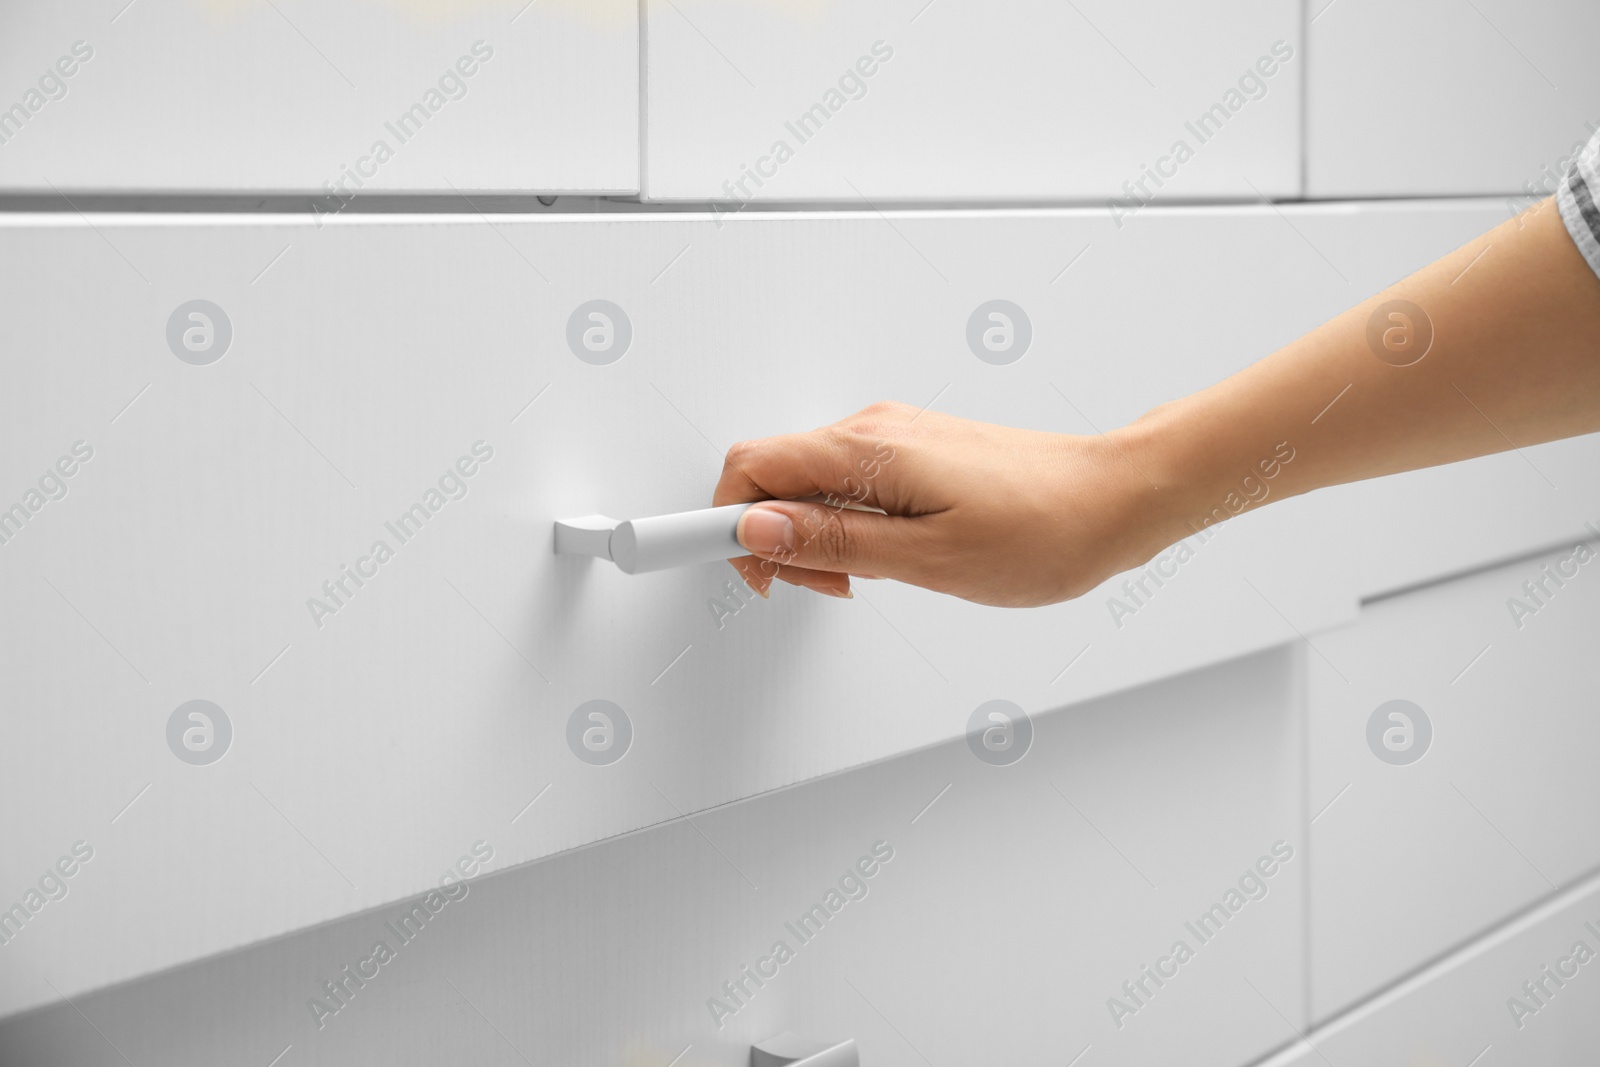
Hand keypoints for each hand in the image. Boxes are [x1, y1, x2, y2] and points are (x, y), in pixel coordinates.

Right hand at [712, 401, 1176, 606]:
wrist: (1118, 499)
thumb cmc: (1044, 528)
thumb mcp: (928, 559)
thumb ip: (833, 544)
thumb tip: (757, 532)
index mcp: (867, 450)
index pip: (750, 468)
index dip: (711, 517)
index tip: (684, 553)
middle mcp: (873, 430)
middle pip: (771, 475)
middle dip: (768, 539)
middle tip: (811, 589)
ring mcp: (894, 437)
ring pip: (808, 483)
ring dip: (808, 537)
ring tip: (858, 581)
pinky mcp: (913, 451)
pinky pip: (845, 482)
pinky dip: (841, 524)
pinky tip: (878, 558)